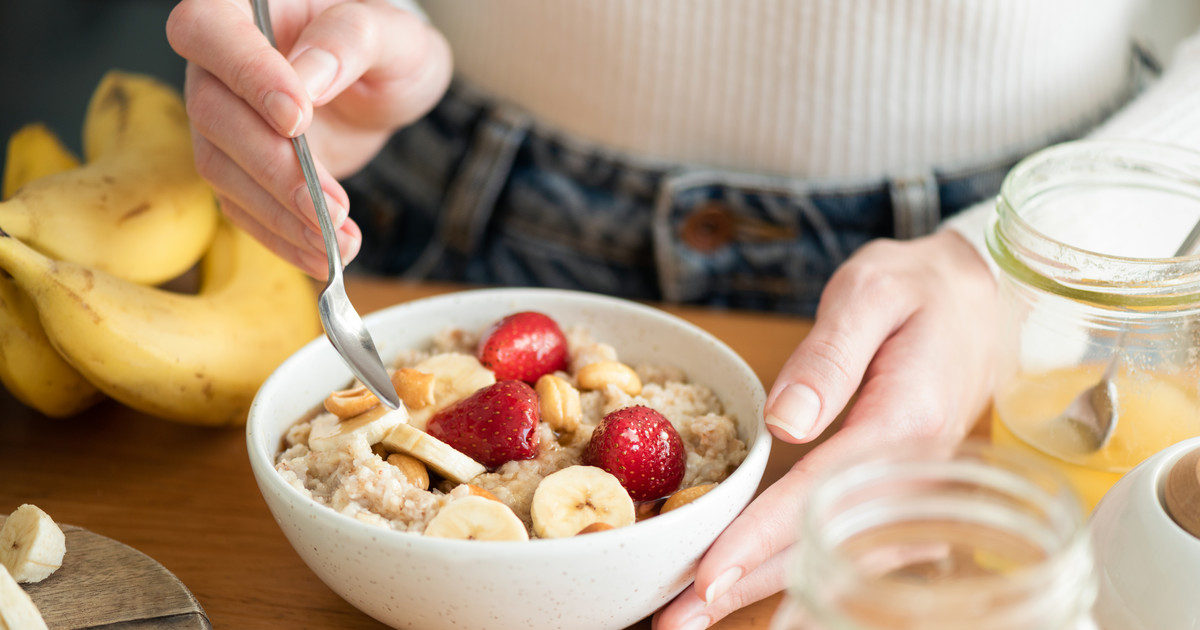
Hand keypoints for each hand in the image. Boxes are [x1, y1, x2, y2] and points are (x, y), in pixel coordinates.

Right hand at [166, 0, 451, 278]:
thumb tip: (308, 78)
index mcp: (241, 8)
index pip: (211, 32)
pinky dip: (283, 237)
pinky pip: (243, 207)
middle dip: (273, 168)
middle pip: (214, 114)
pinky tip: (324, 256)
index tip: (297, 120)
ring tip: (337, 240)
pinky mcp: (241, 168)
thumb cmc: (385, 45)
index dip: (247, 77)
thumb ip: (348, 41)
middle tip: (329, 205)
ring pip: (223, 170)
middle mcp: (218, 63)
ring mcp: (224, 118)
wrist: (388, 83)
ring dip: (280, 215)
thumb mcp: (388, 33)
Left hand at [653, 229, 997, 628]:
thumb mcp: (871, 293)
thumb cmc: (921, 290)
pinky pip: (856, 551)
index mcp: (904, 422)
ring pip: (840, 560)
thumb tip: (785, 422)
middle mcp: (914, 474)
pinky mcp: (906, 497)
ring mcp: (915, 493)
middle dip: (748, 587)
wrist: (985, 299)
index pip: (819, 493)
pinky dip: (806, 577)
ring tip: (698, 618)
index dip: (759, 539)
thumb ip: (830, 355)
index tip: (706, 575)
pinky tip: (762, 596)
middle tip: (677, 621)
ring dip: (769, 593)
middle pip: (824, 546)